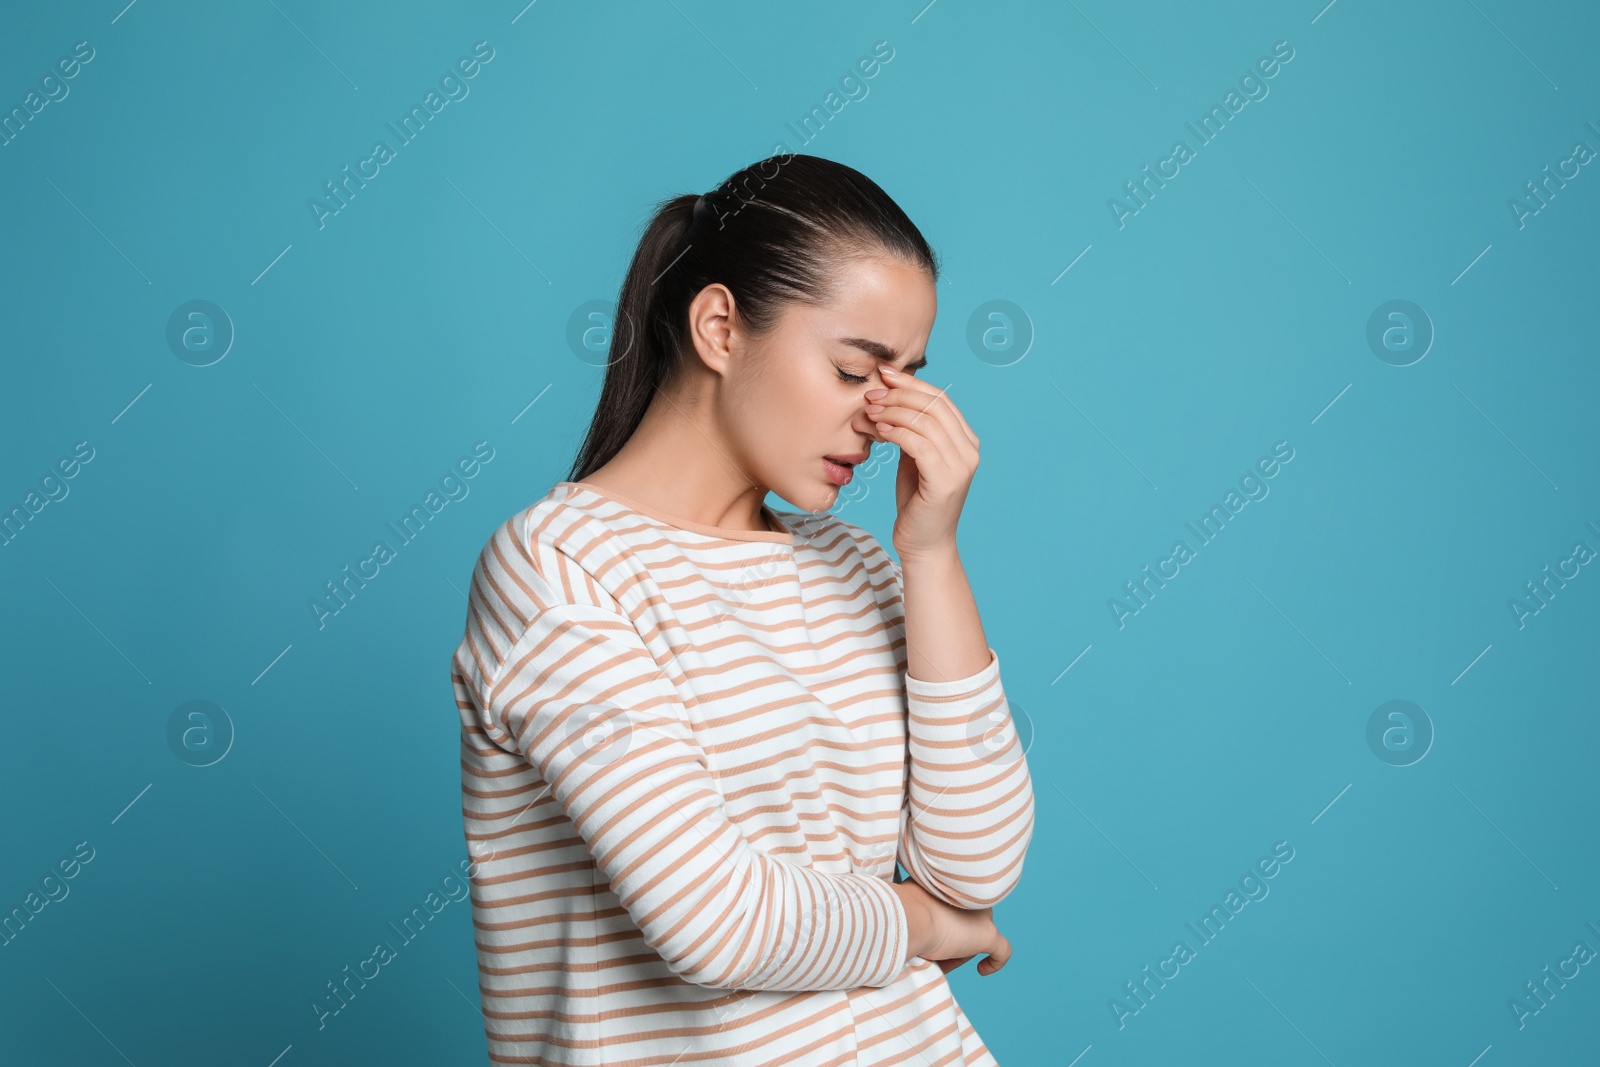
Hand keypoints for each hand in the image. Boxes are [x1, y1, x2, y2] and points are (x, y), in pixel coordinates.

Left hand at [865, 367, 979, 560]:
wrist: (924, 544)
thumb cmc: (916, 502)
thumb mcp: (914, 458)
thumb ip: (911, 431)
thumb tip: (887, 397)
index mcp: (966, 440)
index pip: (941, 399)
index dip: (912, 383)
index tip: (884, 374)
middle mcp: (970, 450)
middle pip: (935, 405)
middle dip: (899, 394)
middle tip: (871, 393)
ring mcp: (961, 466)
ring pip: (926, 422)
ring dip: (893, 411)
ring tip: (869, 410)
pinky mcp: (946, 481)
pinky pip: (919, 444)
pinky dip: (897, 432)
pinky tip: (879, 430)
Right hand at [889, 877, 1011, 976]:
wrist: (910, 917)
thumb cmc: (903, 909)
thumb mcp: (911, 897)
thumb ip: (920, 903)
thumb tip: (911, 917)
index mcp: (954, 883)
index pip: (955, 906)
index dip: (943, 923)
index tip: (928, 933)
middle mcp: (972, 895)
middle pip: (967, 920)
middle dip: (953, 936)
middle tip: (932, 948)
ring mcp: (982, 915)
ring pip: (977, 936)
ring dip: (961, 950)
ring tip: (939, 958)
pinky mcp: (988, 935)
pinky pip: (1002, 951)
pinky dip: (994, 963)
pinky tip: (982, 970)